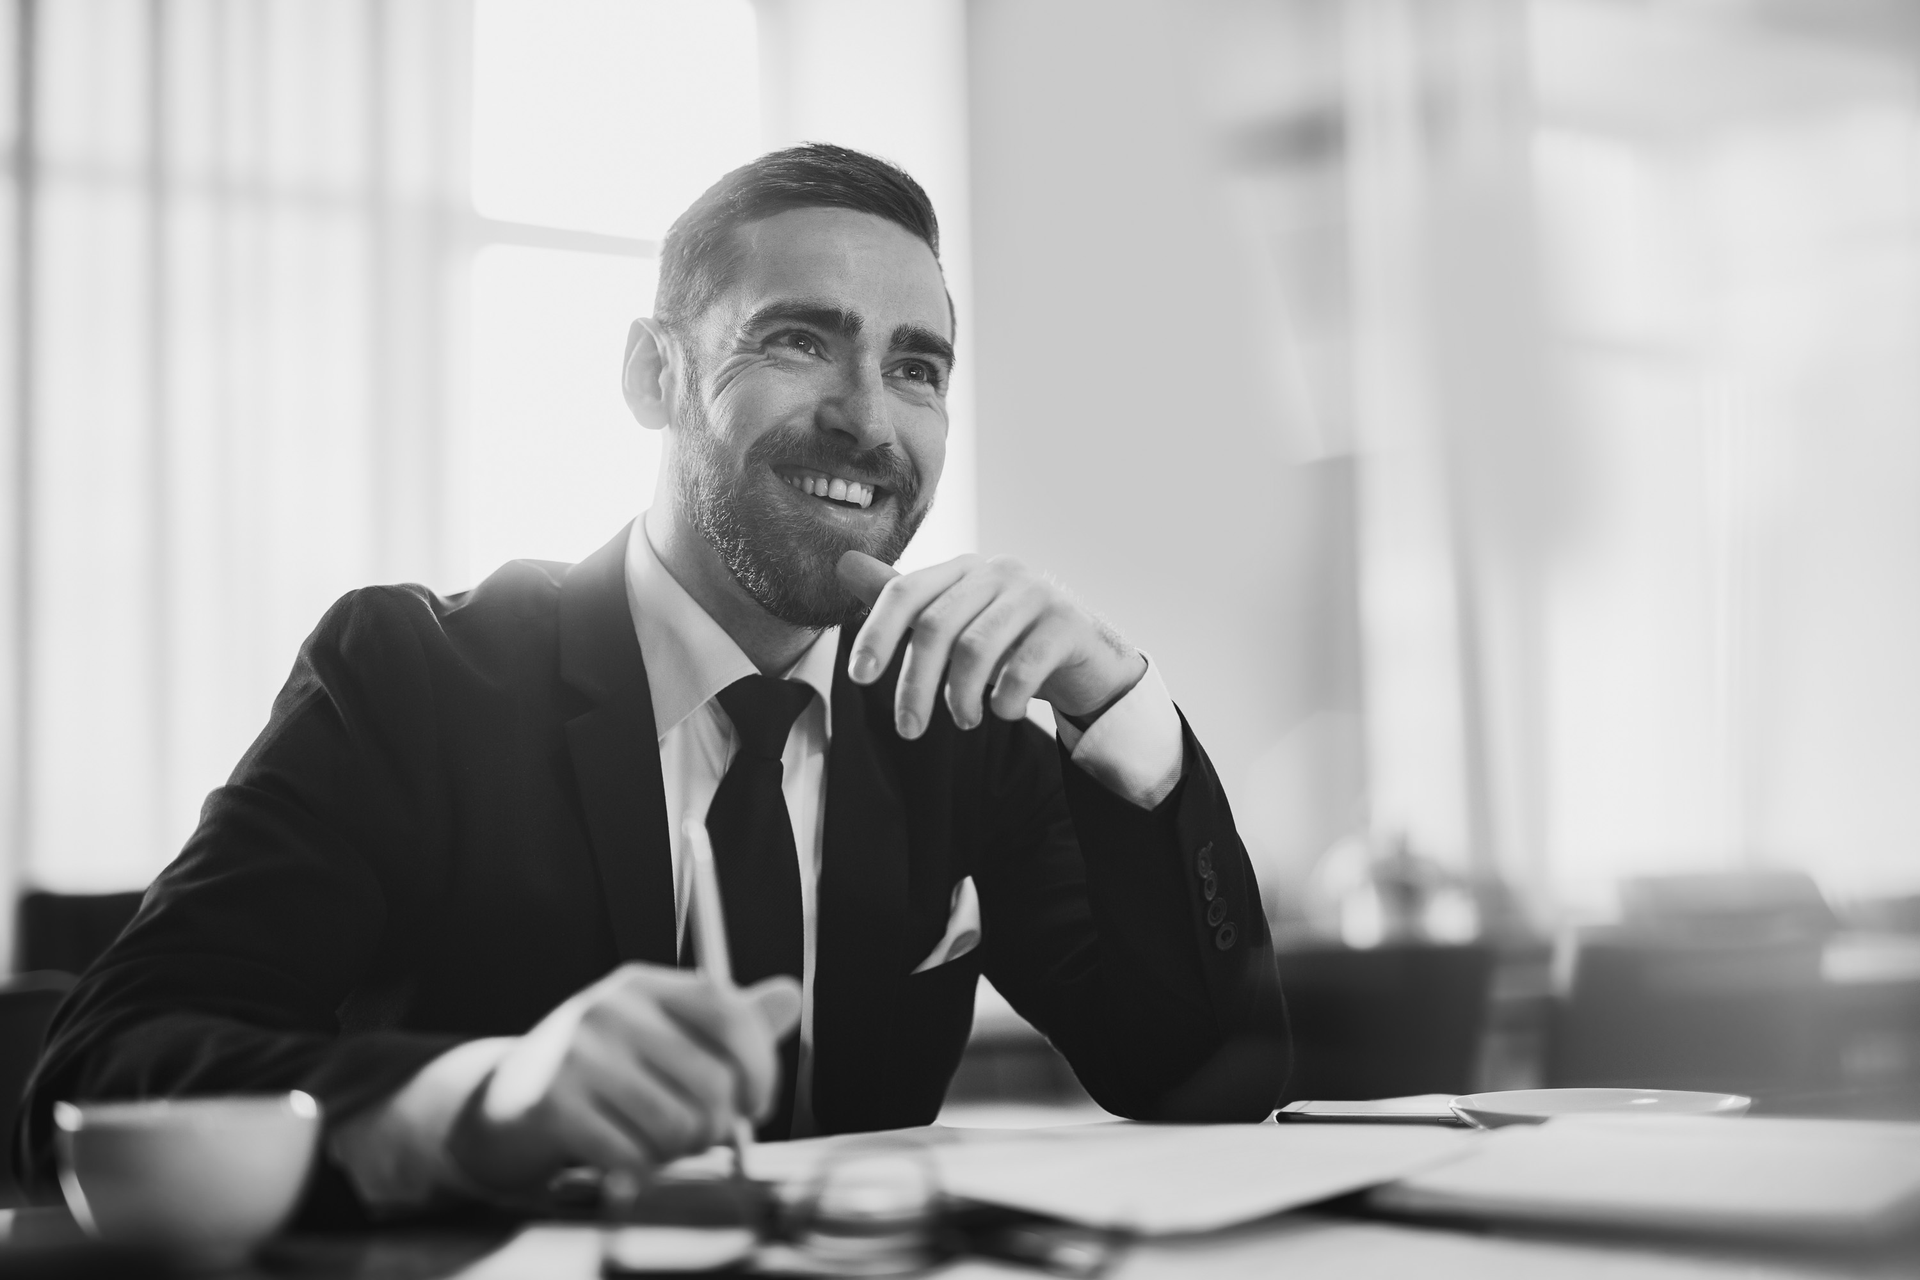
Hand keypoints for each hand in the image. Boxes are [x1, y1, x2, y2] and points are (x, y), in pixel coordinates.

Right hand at [447, 964, 800, 1194]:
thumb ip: (728, 1023)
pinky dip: (639, 1172)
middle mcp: (610, 1008)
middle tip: (697, 1136)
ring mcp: (578, 1055)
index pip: (727, 1012)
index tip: (758, 1104)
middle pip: (711, 1080)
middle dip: (717, 1125)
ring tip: (657, 1145)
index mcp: (644, 984)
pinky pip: (633, 1156)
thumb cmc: (600, 1072)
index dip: (759, 1065)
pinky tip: (624, 1162)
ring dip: (677, 1152)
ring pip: (677, 1125)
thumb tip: (792, 994)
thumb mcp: (660, 1034)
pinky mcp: (554, 1106)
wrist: (501, 1106)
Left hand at [838, 550, 1146, 738]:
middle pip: (936, 626)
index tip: (859, 678)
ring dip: (960, 696)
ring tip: (964, 721)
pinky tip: (1003, 712)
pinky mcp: (1068, 624)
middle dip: (916, 684)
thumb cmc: (1011, 641)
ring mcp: (1036, 593)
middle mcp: (998, 571)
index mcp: (963, 568)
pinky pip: (1024, 666)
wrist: (1087, 657)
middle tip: (909, 728)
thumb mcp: (956, 622)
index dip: (876, 633)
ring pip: (976, 648)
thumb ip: (905, 601)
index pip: (906, 591)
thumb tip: (844, 564)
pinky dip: (1006, 699)